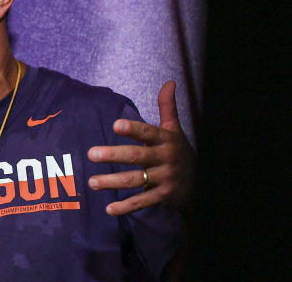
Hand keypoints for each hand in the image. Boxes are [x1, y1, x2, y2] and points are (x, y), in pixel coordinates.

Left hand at [87, 81, 193, 214]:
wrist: (200, 181)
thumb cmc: (177, 150)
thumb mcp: (174, 129)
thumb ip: (167, 107)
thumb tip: (169, 82)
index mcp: (166, 140)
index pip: (148, 133)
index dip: (133, 129)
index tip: (115, 125)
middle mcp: (165, 159)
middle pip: (137, 157)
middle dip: (113, 155)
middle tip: (91, 154)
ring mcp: (165, 179)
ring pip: (136, 180)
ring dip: (112, 182)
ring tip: (92, 182)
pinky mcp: (163, 196)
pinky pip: (142, 202)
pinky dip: (126, 207)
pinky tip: (109, 209)